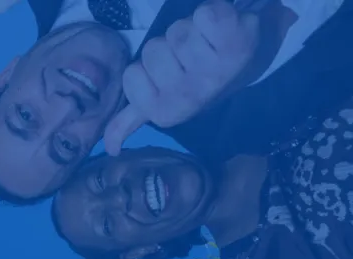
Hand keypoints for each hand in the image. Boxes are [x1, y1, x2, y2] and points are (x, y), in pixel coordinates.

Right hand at [104, 0, 260, 153]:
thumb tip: (108, 150)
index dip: (147, 67)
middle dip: (167, 47)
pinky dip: (213, 12)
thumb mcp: (162, 102)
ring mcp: (214, 71)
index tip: (167, 75)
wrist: (244, 65)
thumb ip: (130, 121)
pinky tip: (223, 30)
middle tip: (188, 57)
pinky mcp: (236, 44)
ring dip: (189, 29)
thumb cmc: (195, 79)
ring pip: (177, 31)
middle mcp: (190, 96)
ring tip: (206, 43)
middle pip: (152, 49)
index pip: (131, 73)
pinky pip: (207, 14)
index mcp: (166, 112)